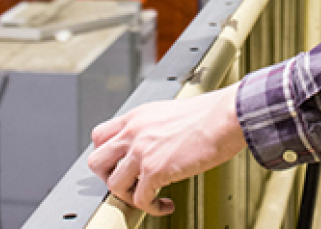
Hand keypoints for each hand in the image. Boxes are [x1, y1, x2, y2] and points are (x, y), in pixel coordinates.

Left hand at [87, 84, 246, 215]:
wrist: (223, 118)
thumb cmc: (206, 115)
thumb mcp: (167, 113)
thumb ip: (151, 128)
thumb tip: (150, 145)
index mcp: (136, 117)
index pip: (99, 136)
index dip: (106, 155)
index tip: (119, 165)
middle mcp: (133, 133)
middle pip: (96, 161)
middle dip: (109, 177)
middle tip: (128, 183)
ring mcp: (141, 152)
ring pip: (114, 185)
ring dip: (129, 196)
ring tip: (148, 196)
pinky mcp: (154, 170)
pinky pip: (140, 200)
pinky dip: (152, 207)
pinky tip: (166, 204)